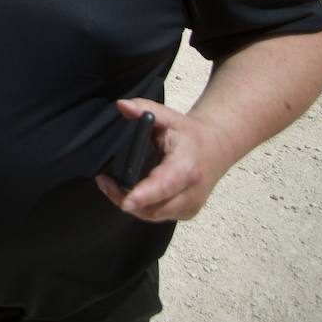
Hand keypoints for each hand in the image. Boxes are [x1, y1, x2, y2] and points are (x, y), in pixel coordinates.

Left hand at [94, 98, 233, 222]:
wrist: (217, 147)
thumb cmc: (190, 134)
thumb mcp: (168, 116)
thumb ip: (144, 108)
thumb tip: (122, 106)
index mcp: (186, 168)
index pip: (163, 186)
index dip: (143, 196)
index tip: (126, 200)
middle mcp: (191, 192)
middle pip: (153, 208)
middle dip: (124, 198)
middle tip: (104, 182)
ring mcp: (190, 206)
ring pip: (154, 215)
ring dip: (131, 205)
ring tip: (110, 186)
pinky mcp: (187, 212)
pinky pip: (159, 215)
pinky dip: (143, 208)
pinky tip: (130, 194)